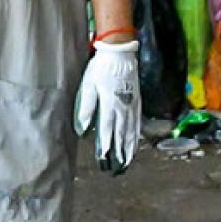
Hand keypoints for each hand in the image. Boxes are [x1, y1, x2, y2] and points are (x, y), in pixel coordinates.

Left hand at [74, 38, 139, 173]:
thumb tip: (82, 128)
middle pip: (121, 136)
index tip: (104, 160)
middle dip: (119, 153)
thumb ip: (86, 107)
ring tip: (127, 160)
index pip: (106, 132)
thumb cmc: (102, 68)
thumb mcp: (89, 85)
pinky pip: (138, 122)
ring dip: (129, 148)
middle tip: (118, 168)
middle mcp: (122, 108)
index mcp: (109, 105)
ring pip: (131, 131)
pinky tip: (135, 141)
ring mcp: (131, 105)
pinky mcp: (137, 100)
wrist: (120, 53)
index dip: (105, 148)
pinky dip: (136, 134)